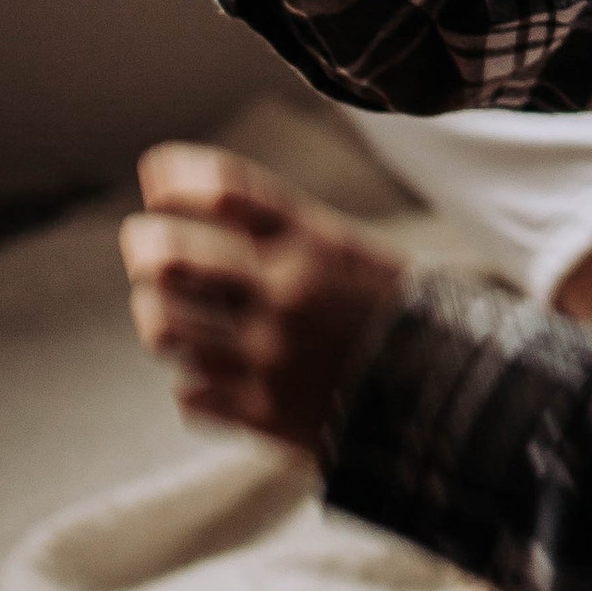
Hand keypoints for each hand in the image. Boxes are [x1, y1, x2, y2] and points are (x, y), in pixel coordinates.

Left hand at [122, 141, 410, 451]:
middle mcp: (286, 294)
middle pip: (170, 257)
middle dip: (143, 245)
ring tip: (167, 312)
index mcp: (315, 243)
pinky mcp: (263, 414)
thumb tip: (197, 201)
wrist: (450, 398)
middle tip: (141, 244)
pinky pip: (189, 394)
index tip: (154, 177)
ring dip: (157, 315)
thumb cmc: (392, 311)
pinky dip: (194, 383)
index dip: (173, 176)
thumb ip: (280, 228)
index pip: (221, 189)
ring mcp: (270, 357)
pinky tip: (214, 374)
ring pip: (164, 326)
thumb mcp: (349, 250)